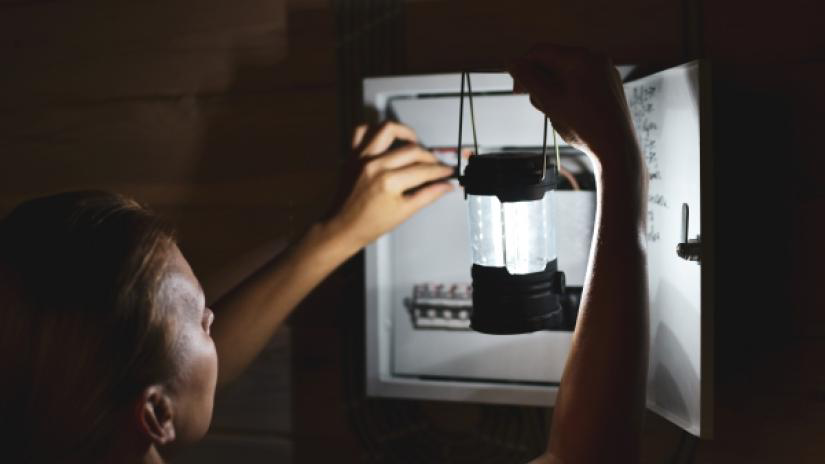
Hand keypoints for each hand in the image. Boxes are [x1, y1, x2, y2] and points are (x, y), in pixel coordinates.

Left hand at [326, 122, 453, 250]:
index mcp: (389, 182)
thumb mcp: (404, 212)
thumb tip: (447, 186)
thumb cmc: (369, 225)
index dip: (441, 171)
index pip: (424, 170)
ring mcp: (362, 158)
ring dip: (405, 132)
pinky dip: (375, 130)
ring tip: (414, 142)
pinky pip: (362, 131)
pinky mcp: (352, 156)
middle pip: (412, 150)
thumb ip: (428, 195)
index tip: (449, 171)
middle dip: (430, 156)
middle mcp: (375, 165)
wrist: (342, 228)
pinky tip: (387, 139)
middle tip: (436, 165)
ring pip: (388, 129)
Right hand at [508, 44, 640, 169]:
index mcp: (578, 57)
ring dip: (555, 91)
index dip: (523, 69)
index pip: (539, 52)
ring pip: (567, 74)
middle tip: (542, 107)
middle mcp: (594, 57)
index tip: (518, 91)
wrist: (616, 146)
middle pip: (553, 62)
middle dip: (541, 84)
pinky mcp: (610, 84)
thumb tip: (511, 62)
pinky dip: (571, 94)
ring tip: (559, 114)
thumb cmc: (582, 124)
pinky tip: (573, 114)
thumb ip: (528, 78)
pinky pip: (582, 81)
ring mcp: (604, 70)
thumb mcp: (548, 99)